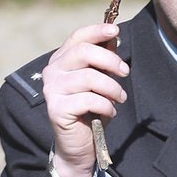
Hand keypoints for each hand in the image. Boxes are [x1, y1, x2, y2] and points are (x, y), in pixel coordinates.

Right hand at [41, 23, 129, 176]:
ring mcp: (52, 90)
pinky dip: (106, 106)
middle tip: (125, 72)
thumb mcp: (100, 82)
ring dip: (112, 88)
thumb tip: (113, 37)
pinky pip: (89, 99)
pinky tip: (109, 113)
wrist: (79, 145)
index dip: (97, 31)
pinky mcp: (56, 108)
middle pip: (84, 52)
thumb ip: (103, 61)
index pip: (77, 37)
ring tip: (120, 98)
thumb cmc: (91, 111)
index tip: (115, 31)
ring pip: (90, 77)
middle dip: (110, 60)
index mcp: (62, 60)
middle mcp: (52, 71)